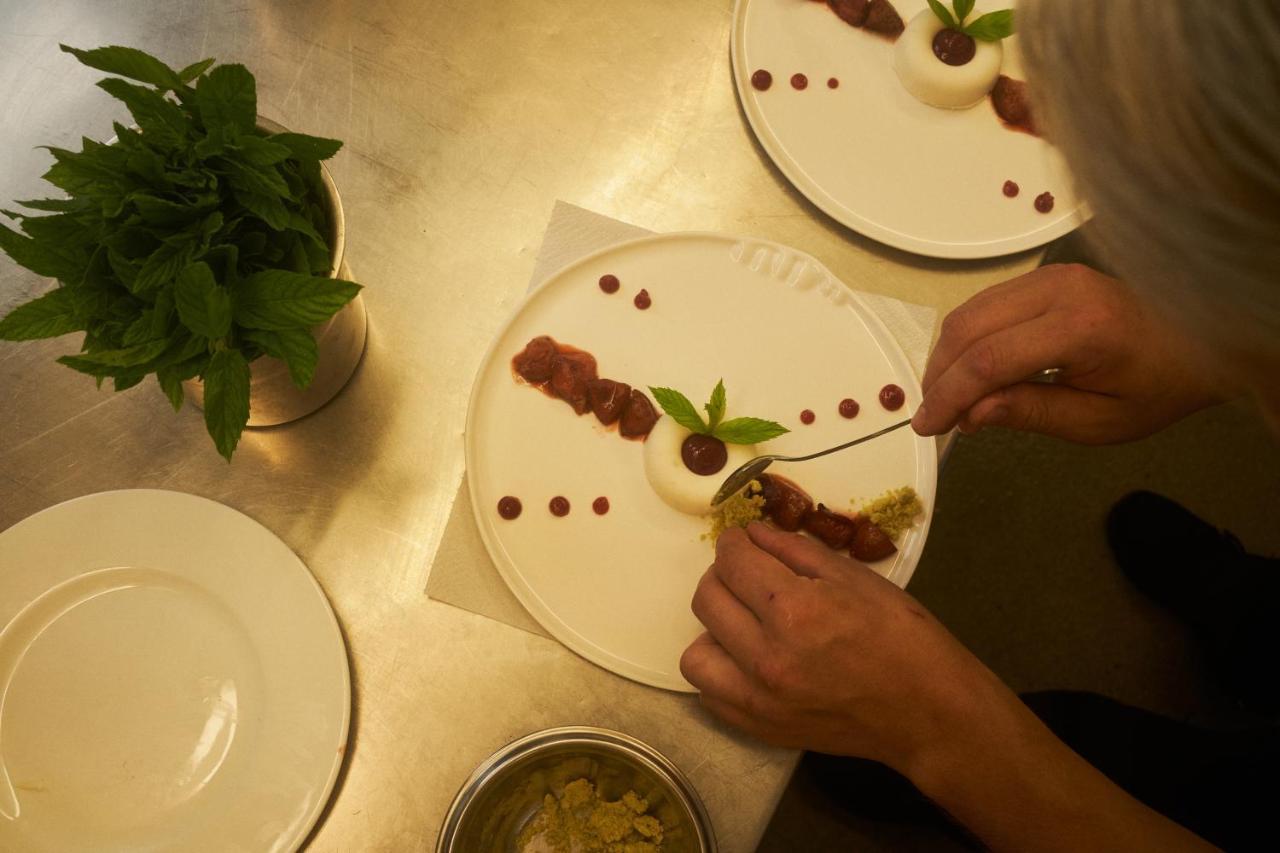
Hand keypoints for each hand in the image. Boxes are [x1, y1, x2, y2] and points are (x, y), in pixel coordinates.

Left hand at [680, 523, 1011, 773]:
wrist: (926, 711)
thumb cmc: (901, 636)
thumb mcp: (854, 577)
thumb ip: (794, 550)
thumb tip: (753, 534)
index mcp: (794, 610)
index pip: (733, 561)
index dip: (734, 542)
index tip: (744, 542)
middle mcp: (766, 655)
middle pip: (707, 599)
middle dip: (722, 575)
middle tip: (748, 575)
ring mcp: (759, 698)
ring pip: (695, 653)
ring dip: (714, 629)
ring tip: (744, 623)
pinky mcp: (760, 727)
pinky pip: (709, 694)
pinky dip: (720, 671)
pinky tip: (747, 659)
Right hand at [912, 264, 1228, 443]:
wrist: (1205, 339)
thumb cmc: (1157, 388)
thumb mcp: (1098, 422)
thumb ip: (1030, 414)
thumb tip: (969, 415)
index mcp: (1080, 328)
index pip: (988, 360)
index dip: (948, 396)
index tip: (925, 427)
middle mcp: (1059, 289)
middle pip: (968, 328)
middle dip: (938, 376)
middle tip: (933, 417)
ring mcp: (1050, 275)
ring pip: (969, 312)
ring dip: (946, 356)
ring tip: (949, 398)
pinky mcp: (1045, 275)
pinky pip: (987, 304)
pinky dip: (965, 339)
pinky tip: (969, 372)